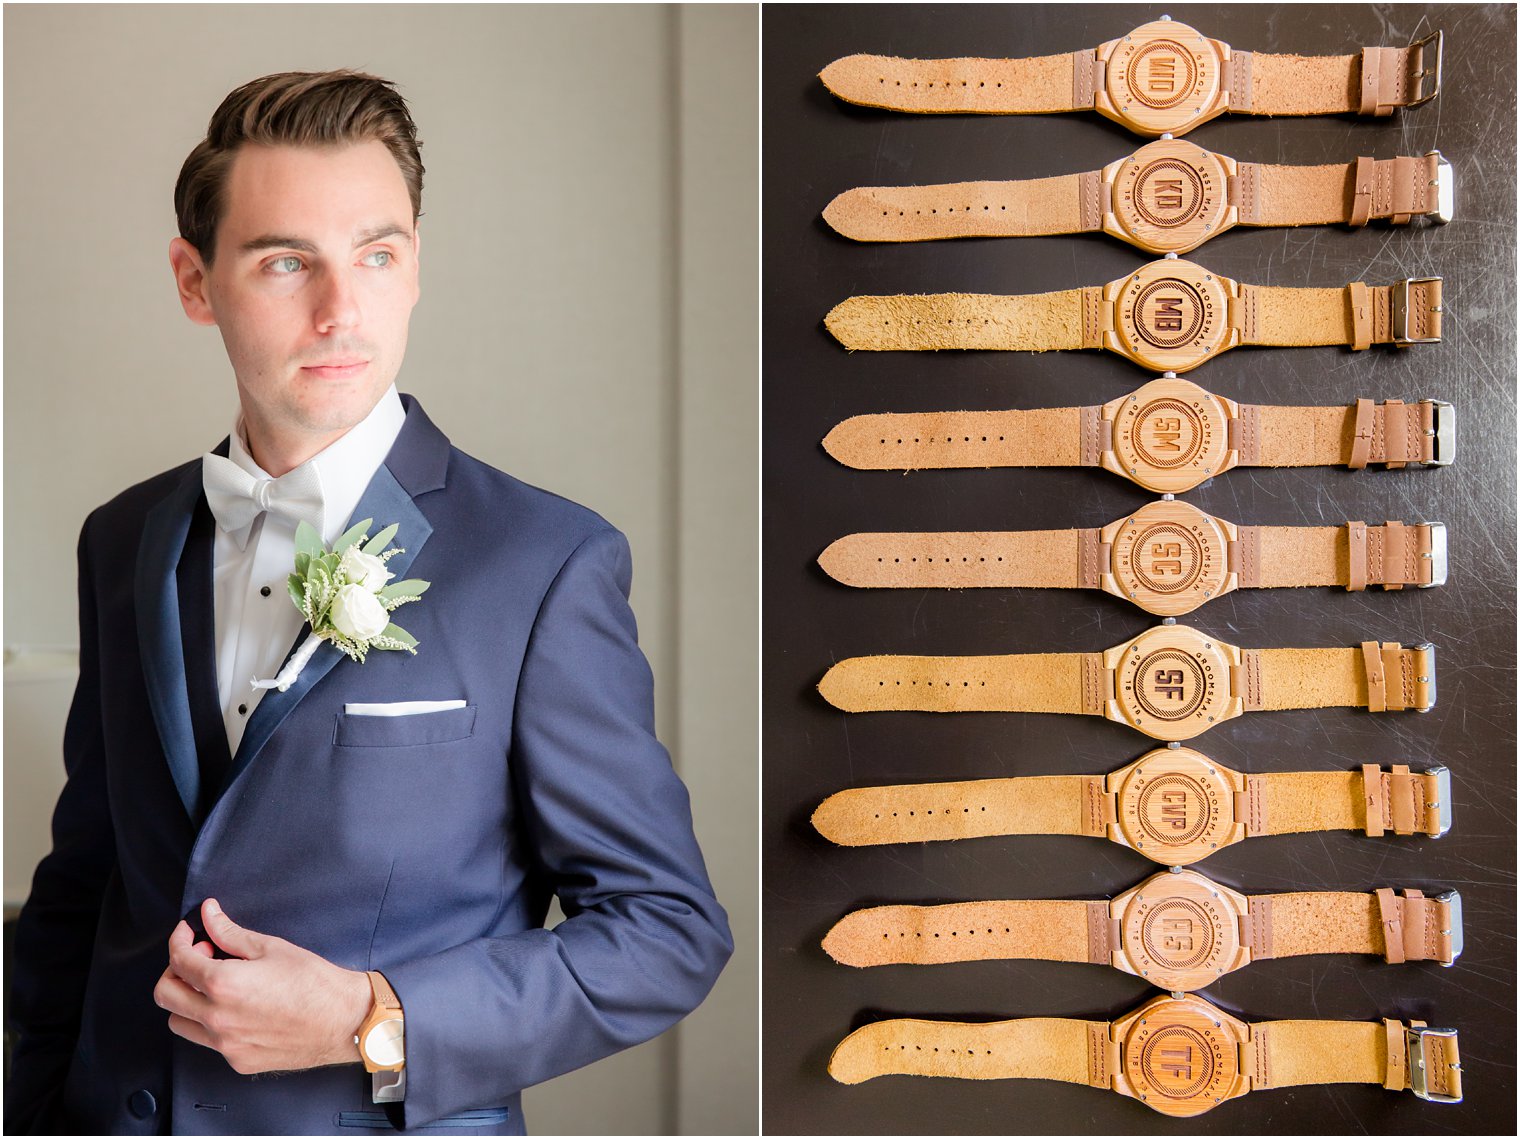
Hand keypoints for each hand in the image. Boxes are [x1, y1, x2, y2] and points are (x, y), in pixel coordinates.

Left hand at [153, 898, 372, 1074]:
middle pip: (166, 994)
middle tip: (199, 958)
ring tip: (214, 986)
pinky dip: (210, 1021)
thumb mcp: (272, 947)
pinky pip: (206, 1041)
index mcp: (223, 984)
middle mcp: (217, 1018)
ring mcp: (225, 1043)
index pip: (179, 960)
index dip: (180, 939)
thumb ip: (230, 932)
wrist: (343, 1019)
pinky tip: (234, 1007)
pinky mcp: (237, 1060)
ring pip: (179, 1022)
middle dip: (174, 970)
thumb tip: (210, 915)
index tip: (189, 933)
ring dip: (187, 1000)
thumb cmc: (315, 983)